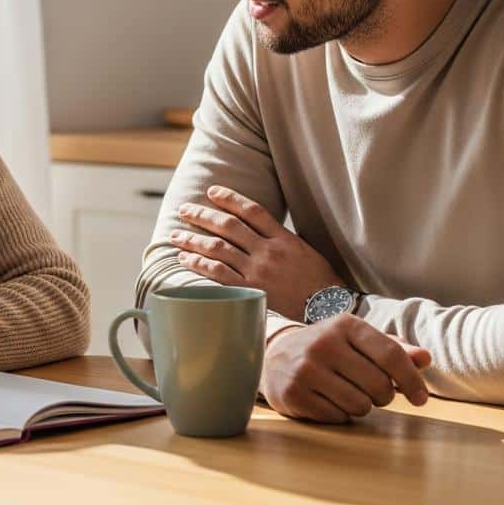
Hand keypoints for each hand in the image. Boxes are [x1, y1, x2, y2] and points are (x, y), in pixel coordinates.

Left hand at [170, 185, 342, 319]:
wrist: (327, 313)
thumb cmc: (319, 282)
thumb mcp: (305, 250)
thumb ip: (280, 237)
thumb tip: (257, 225)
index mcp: (284, 239)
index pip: (252, 210)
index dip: (230, 198)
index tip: (212, 191)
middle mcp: (268, 252)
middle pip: (229, 226)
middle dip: (203, 215)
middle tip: (185, 209)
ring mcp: (258, 272)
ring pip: (219, 248)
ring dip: (194, 239)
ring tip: (176, 234)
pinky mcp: (249, 291)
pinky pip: (218, 274)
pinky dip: (199, 264)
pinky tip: (185, 259)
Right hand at [260, 315, 431, 423]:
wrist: (273, 355)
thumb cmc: (327, 349)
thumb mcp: (357, 341)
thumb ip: (393, 350)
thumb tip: (425, 358)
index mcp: (344, 325)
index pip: (391, 354)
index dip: (412, 379)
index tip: (420, 398)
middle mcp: (324, 343)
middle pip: (379, 385)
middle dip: (384, 396)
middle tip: (373, 392)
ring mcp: (306, 368)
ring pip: (360, 405)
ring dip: (361, 406)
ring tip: (346, 392)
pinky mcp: (294, 393)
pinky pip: (337, 417)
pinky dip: (338, 414)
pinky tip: (326, 399)